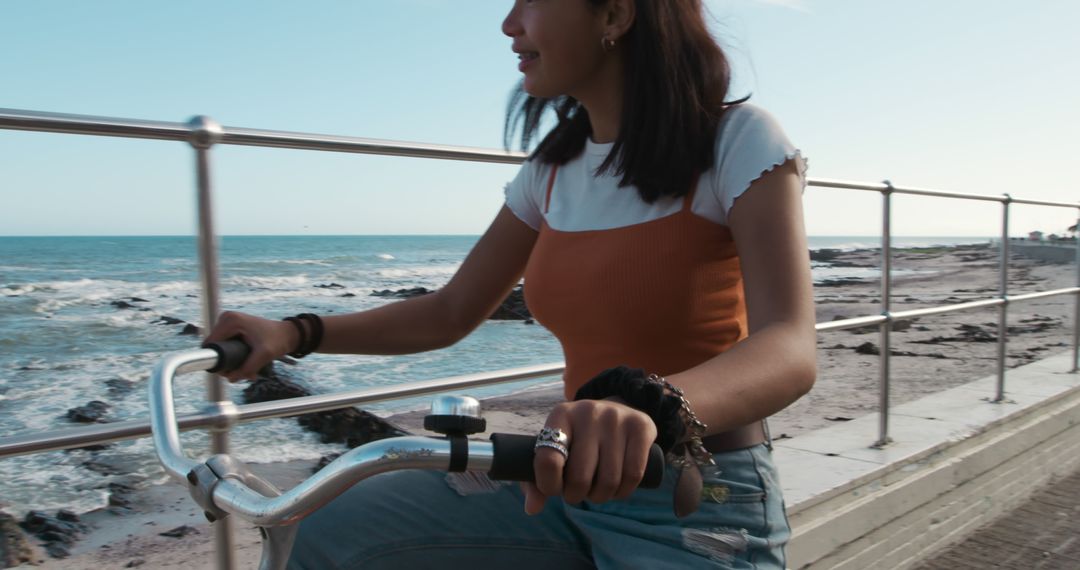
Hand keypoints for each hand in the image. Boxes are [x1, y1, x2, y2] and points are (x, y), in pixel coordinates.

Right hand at [203, 311, 298, 381]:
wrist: (287, 334)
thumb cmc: (278, 340)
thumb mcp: (264, 355)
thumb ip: (247, 368)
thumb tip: (230, 378)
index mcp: (231, 321)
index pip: (211, 345)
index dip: (218, 361)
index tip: (231, 372)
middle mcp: (226, 318)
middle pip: (215, 347)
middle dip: (227, 362)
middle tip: (244, 371)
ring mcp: (228, 322)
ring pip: (220, 348)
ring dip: (231, 361)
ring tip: (248, 367)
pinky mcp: (231, 328)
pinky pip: (225, 346)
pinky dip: (234, 356)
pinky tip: (246, 362)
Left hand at [522, 399, 656, 514]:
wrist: (617, 409)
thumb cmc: (579, 438)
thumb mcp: (555, 448)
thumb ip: (536, 479)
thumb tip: (532, 508)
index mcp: (560, 415)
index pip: (547, 460)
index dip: (549, 485)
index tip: (555, 489)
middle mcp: (587, 412)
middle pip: (580, 477)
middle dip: (577, 495)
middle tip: (578, 492)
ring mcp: (616, 418)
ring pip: (609, 480)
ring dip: (601, 496)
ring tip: (597, 490)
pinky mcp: (641, 426)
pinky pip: (633, 474)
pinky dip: (624, 491)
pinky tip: (617, 488)